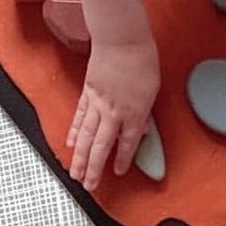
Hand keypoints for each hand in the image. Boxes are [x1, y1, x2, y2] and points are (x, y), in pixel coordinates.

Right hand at [67, 33, 159, 191]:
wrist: (122, 39)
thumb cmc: (142, 58)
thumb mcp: (154, 87)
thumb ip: (145, 112)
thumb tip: (140, 129)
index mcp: (134, 111)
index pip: (127, 143)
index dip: (122, 160)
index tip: (118, 172)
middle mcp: (114, 112)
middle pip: (101, 147)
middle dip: (95, 169)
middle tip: (90, 186)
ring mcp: (98, 104)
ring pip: (86, 137)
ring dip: (80, 158)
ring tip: (75, 174)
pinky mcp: (88, 93)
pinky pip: (80, 118)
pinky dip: (75, 132)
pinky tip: (71, 143)